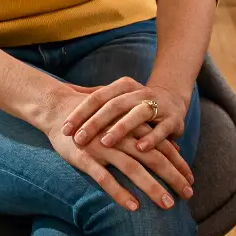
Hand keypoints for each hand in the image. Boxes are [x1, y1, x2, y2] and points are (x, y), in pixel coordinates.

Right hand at [39, 82, 193, 212]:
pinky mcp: (84, 157)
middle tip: (188, 194)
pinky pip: (104, 178)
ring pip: (133, 169)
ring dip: (152, 187)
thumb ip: (145, 133)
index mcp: (132, 127)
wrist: (57, 107)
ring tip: (167, 204)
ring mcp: (102, 147)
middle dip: (173, 177)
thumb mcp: (122, 120)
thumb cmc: (94, 117)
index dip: (178, 163)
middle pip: (154, 158)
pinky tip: (133, 207)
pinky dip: (119, 192)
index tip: (191, 179)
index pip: (162, 146)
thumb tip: (172, 148)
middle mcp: (121, 136)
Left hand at [64, 74, 190, 156]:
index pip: (97, 97)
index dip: (80, 112)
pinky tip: (140, 149)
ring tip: (105, 142)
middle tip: (79, 139)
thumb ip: (91, 96)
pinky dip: (152, 139)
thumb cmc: (135, 104)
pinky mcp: (174, 119)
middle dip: (95, 123)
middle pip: (114, 105)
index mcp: (123, 86)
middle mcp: (140, 93)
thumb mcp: (116, 97)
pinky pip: (162, 129)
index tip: (65, 129)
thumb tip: (62, 89)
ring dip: (121, 128)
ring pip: (138, 114)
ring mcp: (158, 105)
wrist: (174, 99)